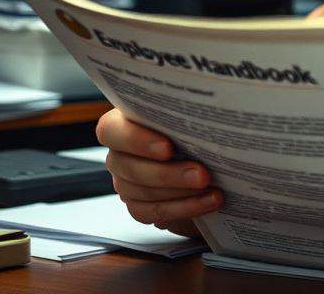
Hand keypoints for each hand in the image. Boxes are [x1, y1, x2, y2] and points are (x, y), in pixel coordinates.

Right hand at [96, 108, 221, 237]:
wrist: (210, 158)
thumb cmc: (196, 129)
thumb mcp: (190, 116)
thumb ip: (187, 114)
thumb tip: (208, 112)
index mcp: (123, 122)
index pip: (111, 130)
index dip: (136, 140)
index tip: (167, 147)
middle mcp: (119, 154)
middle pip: (130, 167)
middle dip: (169, 173)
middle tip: (202, 174)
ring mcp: (126, 182)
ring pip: (143, 192)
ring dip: (181, 192)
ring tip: (212, 190)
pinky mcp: (139, 206)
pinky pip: (154, 212)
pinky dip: (185, 208)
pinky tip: (208, 201)